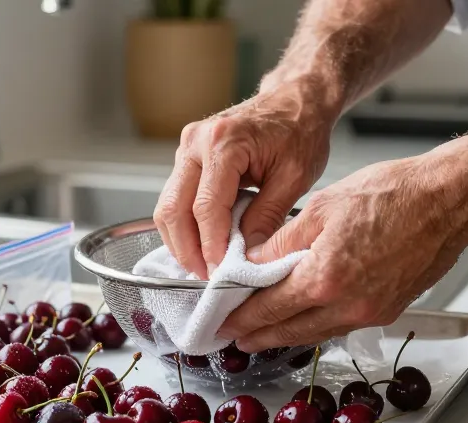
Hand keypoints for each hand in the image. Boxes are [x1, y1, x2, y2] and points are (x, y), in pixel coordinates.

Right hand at [152, 86, 335, 278]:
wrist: (295, 99)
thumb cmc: (300, 130)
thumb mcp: (295, 177)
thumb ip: (268, 217)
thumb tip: (247, 256)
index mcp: (224, 143)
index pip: (206, 207)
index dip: (211, 245)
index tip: (221, 272)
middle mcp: (196, 142)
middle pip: (173, 209)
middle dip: (186, 250)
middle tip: (205, 276)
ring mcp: (187, 147)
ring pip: (168, 206)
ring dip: (181, 240)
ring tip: (203, 266)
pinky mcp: (187, 156)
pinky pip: (176, 197)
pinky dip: (185, 225)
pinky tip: (201, 244)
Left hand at [216, 154, 467, 351]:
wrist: (449, 201)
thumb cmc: (395, 195)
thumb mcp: (324, 206)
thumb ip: (283, 241)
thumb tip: (253, 261)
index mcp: (326, 278)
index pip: (269, 309)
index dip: (242, 318)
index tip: (224, 322)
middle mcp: (348, 304)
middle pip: (290, 330)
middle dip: (259, 336)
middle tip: (235, 337)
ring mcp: (370, 312)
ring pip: (317, 333)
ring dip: (287, 335)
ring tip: (264, 333)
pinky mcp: (388, 310)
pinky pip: (342, 325)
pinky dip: (318, 325)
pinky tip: (306, 318)